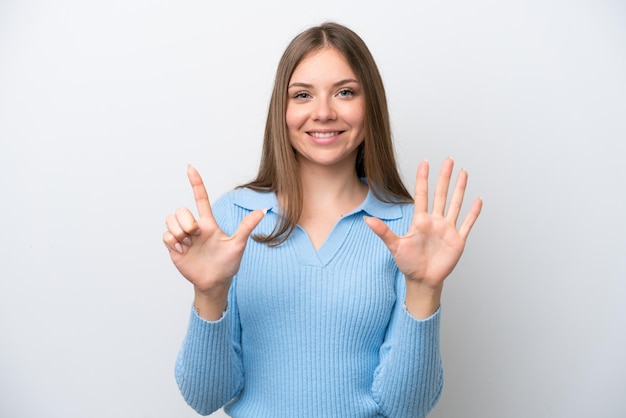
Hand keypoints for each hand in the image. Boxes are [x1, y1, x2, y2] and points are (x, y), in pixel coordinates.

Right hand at [163, 165, 265, 295]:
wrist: (215, 283)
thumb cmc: (228, 264)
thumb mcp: (238, 244)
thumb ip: (247, 226)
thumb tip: (262, 210)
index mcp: (209, 223)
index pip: (201, 198)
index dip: (196, 183)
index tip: (190, 167)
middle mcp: (195, 227)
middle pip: (181, 210)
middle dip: (186, 221)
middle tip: (195, 235)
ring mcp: (183, 237)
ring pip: (171, 219)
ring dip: (178, 231)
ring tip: (188, 243)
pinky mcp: (174, 248)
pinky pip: (165, 236)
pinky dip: (172, 241)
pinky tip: (182, 250)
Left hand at [364, 158, 481, 290]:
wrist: (422, 280)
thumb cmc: (408, 263)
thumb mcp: (394, 246)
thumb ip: (383, 231)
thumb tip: (367, 220)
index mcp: (420, 220)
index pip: (422, 194)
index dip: (423, 178)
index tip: (425, 162)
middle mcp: (435, 221)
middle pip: (441, 194)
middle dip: (445, 177)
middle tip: (448, 159)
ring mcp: (447, 229)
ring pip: (455, 204)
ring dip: (460, 189)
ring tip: (463, 173)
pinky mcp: (457, 240)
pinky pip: (467, 223)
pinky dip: (473, 213)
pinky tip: (478, 200)